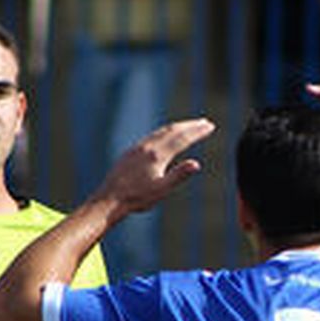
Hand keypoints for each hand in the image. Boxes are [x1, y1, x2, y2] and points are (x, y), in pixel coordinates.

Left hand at [88, 119, 214, 216]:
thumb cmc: (136, 198)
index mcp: (157, 155)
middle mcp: (148, 147)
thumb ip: (179, 175)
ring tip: (189, 126)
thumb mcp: (161, 190)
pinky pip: (152, 135)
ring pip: (161, 131)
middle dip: (191, 125)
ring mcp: (138, 147)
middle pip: (173, 130)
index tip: (210, 126)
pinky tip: (165, 136)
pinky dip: (165, 131)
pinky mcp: (131, 151)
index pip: (182, 138)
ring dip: (178, 126)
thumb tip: (196, 164)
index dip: (197, 132)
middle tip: (205, 122)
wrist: (109, 198)